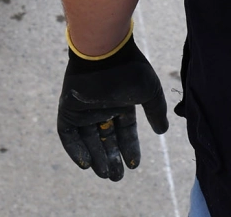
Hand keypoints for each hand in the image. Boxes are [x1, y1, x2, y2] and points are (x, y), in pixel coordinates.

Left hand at [56, 32, 168, 181]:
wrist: (105, 52)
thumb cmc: (130, 70)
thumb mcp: (150, 93)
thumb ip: (156, 112)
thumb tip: (162, 131)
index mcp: (120, 102)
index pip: (124, 131)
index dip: (129, 148)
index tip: (134, 165)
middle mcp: (102, 106)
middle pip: (105, 138)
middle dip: (111, 158)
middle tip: (116, 177)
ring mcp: (84, 107)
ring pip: (88, 139)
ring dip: (95, 158)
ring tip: (106, 174)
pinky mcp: (68, 108)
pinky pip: (68, 134)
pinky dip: (75, 149)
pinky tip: (87, 164)